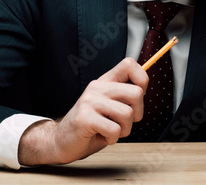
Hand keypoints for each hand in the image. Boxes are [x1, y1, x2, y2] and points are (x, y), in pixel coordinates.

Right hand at [18, 58, 147, 164]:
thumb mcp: (109, 106)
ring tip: (110, 131)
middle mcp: (97, 87)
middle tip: (123, 122)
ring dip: (124, 130)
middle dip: (137, 114)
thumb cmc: (91, 126)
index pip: (129, 64)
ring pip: (128, 114)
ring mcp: (89, 101)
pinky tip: (101, 136)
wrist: (61, 142)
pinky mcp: (84, 118)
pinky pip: (115, 130)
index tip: (136, 98)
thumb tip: (143, 90)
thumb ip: (124, 97)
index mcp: (104, 81)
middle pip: (136, 93)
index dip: (142, 79)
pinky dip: (112, 139)